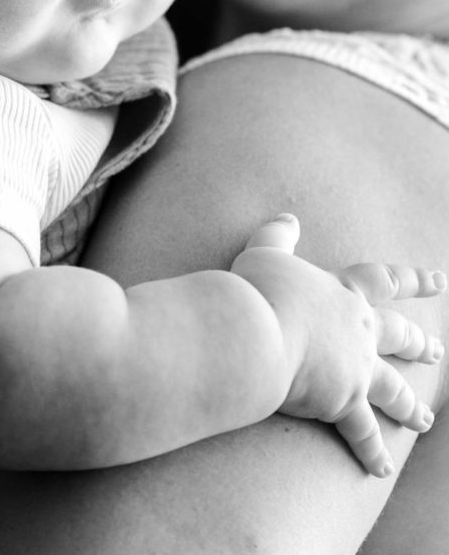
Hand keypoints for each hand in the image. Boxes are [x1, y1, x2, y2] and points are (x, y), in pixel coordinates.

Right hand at [231, 214, 445, 477]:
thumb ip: (277, 236)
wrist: (257, 334)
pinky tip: (380, 469)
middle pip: (397, 336)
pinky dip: (371, 452)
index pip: (385, 280)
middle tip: (437, 350)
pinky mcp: (342, 404)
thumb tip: (288, 218)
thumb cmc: (257, 291)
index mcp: (343, 292)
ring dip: (409, 406)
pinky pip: (362, 434)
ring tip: (424, 420)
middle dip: (418, 344)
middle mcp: (358, 330)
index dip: (413, 279)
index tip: (440, 279)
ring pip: (392, 389)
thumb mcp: (264, 253)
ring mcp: (355, 369)